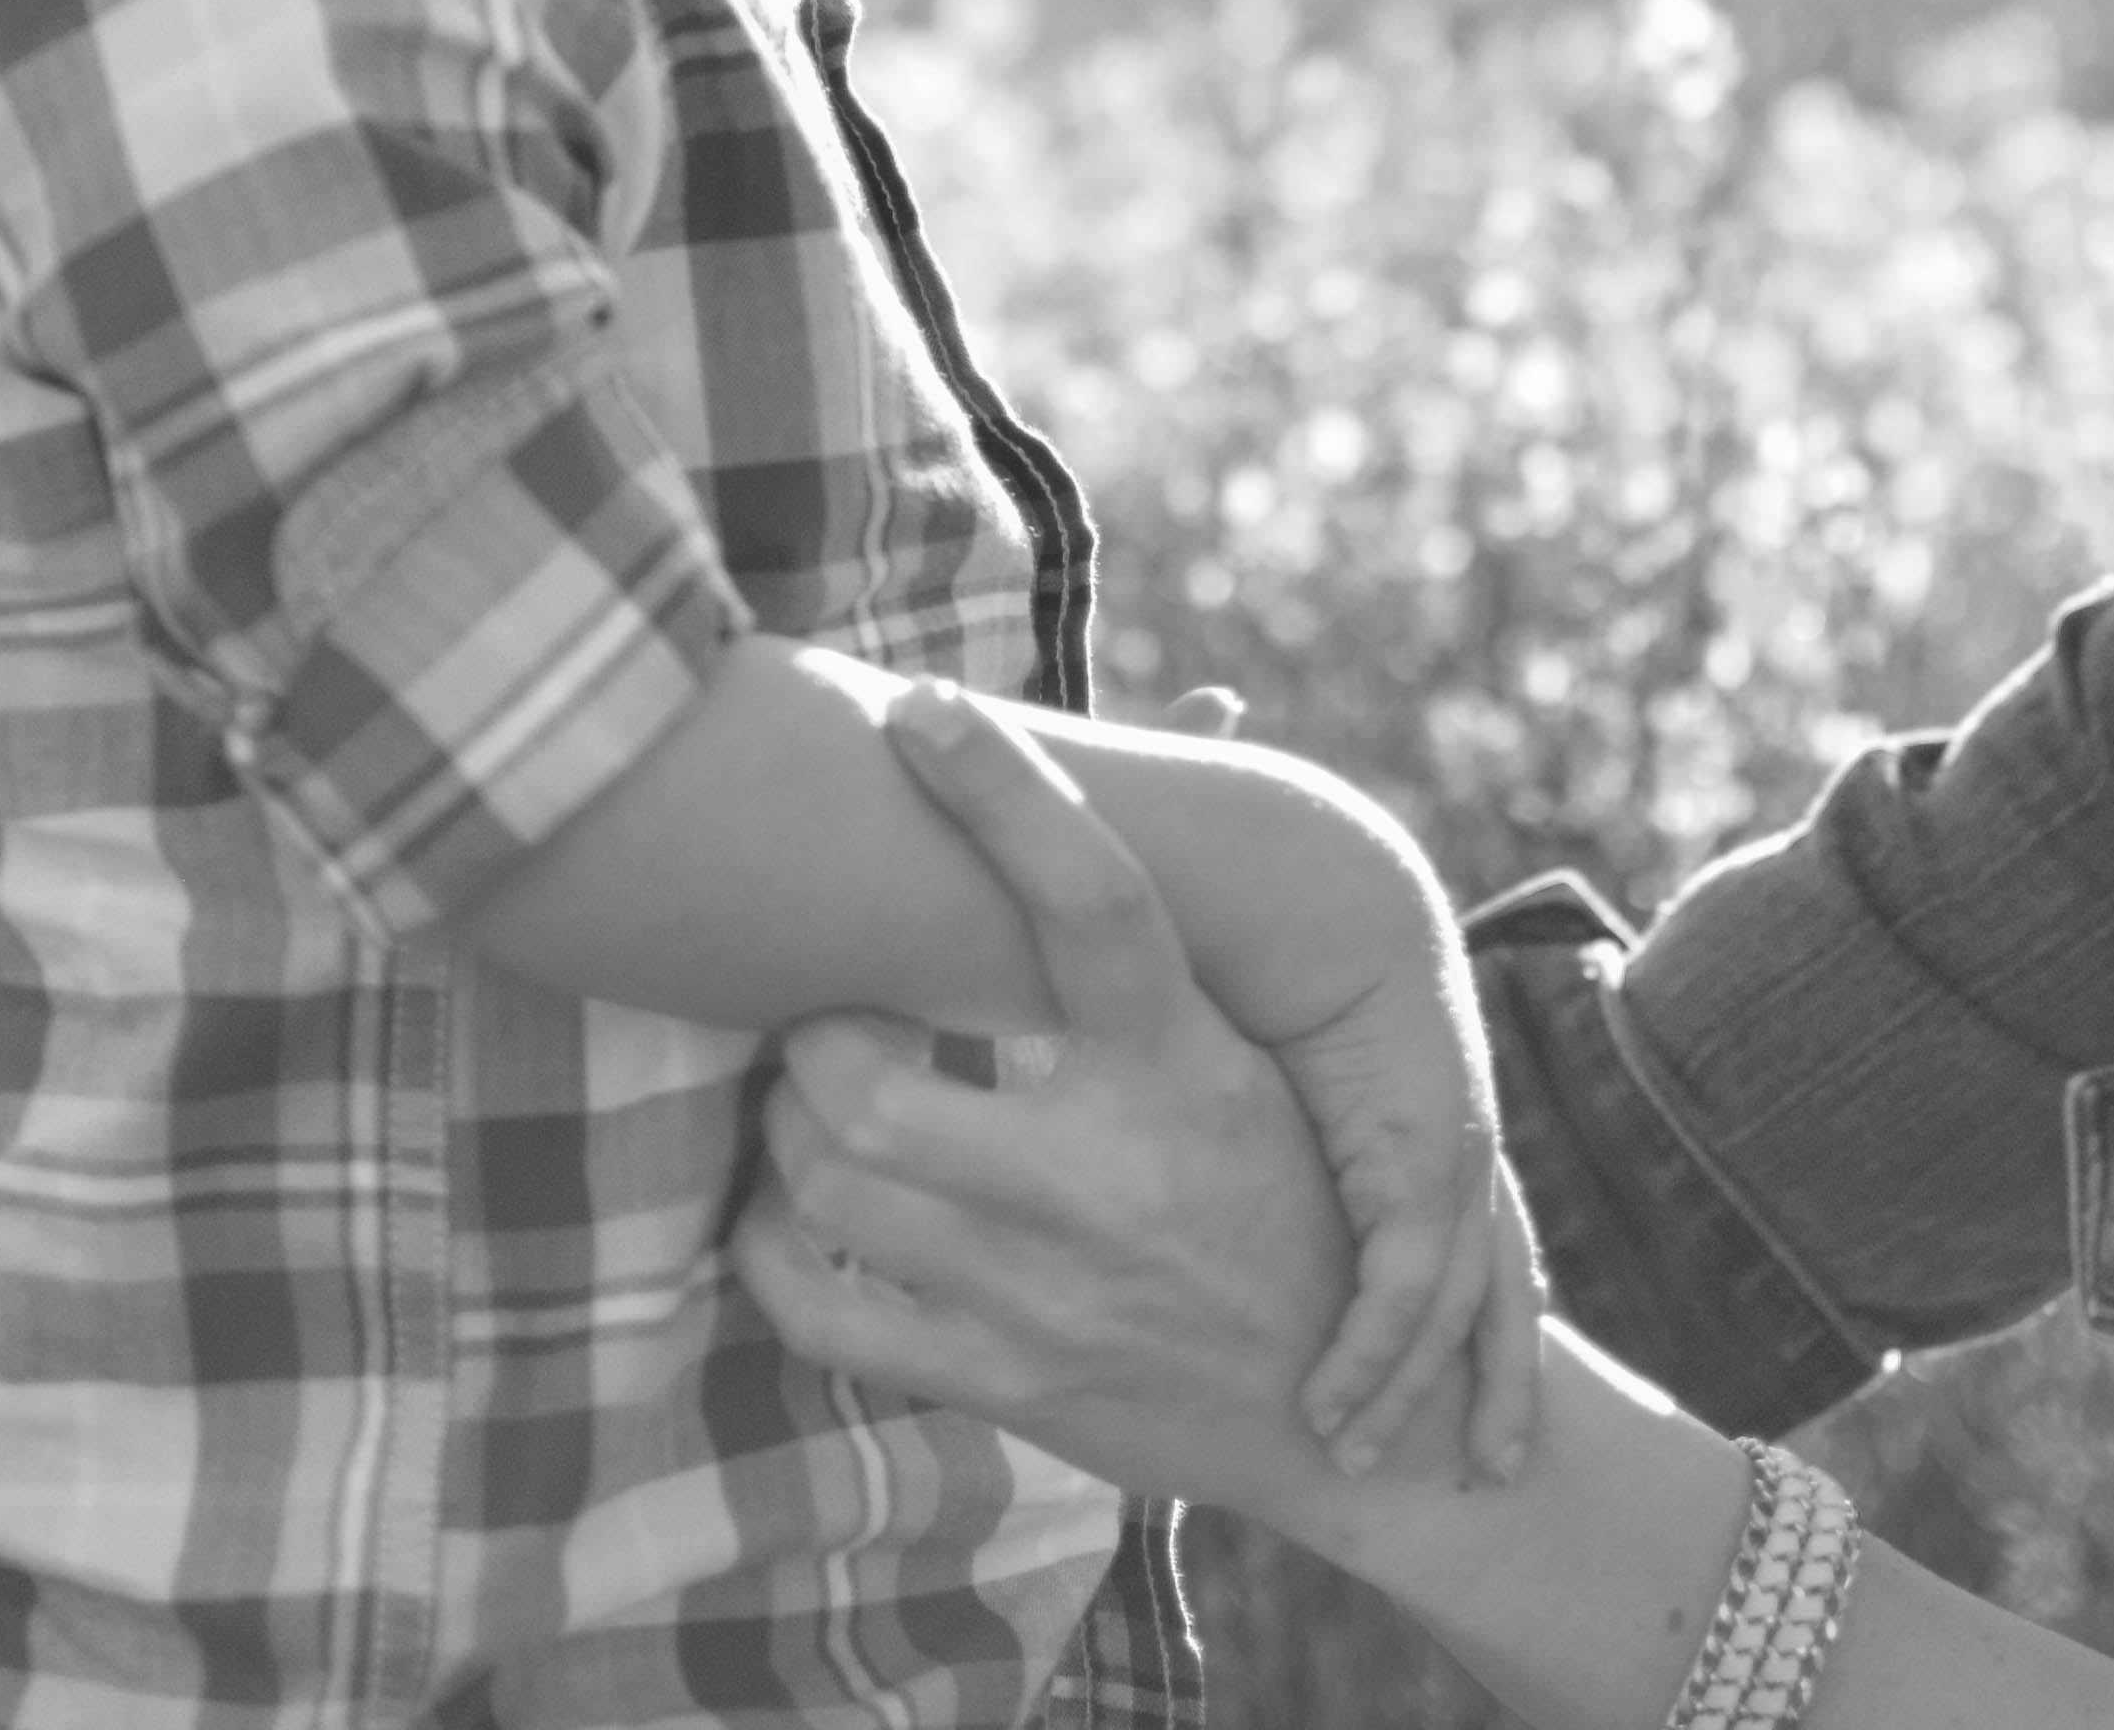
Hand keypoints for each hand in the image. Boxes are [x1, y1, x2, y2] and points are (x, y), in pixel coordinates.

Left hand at [739, 688, 1407, 1523]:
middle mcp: (1110, 1174)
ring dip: (787, 1132)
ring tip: (810, 1102)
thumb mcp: (1259, 1055)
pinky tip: (792, 1219)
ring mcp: (1048, 1293)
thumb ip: (1188, 908)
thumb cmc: (1282, 1197)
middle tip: (823, 1013)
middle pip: (874, 1080)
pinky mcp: (1002, 1381)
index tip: (921, 707)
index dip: (1000, 792)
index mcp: (1183, 1064)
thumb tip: (1209, 696)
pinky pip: (819, 1314)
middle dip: (816, 1034)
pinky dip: (771, 1255)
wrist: (1342, 1416)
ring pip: (831, 1186)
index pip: (1092, 896)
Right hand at [1099, 674, 1545, 1478]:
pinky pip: (1411, 1280)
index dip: (1441, 1299)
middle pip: (1483, 1267)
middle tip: (1475, 1472)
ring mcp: (1445, 1138)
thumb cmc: (1226, 875)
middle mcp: (1438, 1112)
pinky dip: (1378, 1354)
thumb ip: (1196, 905)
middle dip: (1488, 1372)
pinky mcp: (1425, 1153)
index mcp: (1402, 1075)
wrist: (1281, 851)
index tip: (1435, 1381)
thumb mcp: (1197, 950)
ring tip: (1356, 1458)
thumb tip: (1207, 718)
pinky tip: (1334, 1411)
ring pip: (1456, 1294)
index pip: (1438, 1207)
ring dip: (1415, 1386)